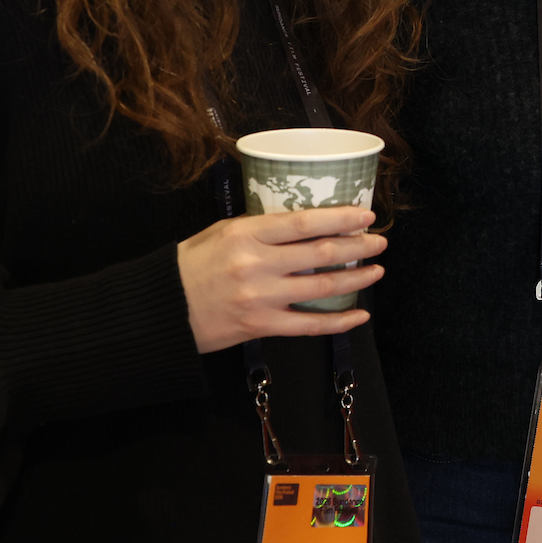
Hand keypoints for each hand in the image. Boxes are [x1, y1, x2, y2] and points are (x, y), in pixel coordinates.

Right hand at [177, 206, 384, 351]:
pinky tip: (360, 314)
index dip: (339, 219)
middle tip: (379, 241)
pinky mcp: (261, 326)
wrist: (162, 310)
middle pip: (319, 253)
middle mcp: (257, 265)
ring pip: (320, 287)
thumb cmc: (192, 264)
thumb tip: (304, 221)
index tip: (365, 216)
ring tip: (376, 270)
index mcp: (247, 234)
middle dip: (357, 246)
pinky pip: (308, 325)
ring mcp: (261, 298)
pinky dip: (338, 321)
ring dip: (355, 279)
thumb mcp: (223, 232)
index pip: (303, 223)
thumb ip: (262, 227)